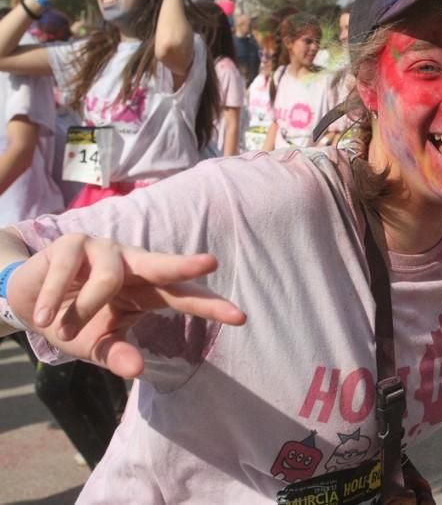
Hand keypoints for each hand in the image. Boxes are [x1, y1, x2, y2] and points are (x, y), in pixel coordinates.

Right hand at [7, 233, 245, 378]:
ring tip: (64, 325)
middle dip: (185, 265)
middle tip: (210, 262)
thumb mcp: (96, 343)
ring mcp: (105, 249)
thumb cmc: (74, 320)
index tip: (240, 317)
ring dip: (83, 310)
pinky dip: (55, 302)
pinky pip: (68, 274)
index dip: (211, 307)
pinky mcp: (74, 242)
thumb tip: (137, 371)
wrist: (28, 300)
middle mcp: (134, 264)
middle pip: (163, 265)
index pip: (185, 298)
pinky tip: (44, 316)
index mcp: (148, 290)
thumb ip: (118, 354)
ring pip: (107, 280)